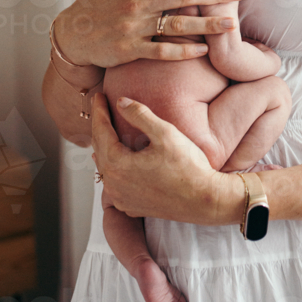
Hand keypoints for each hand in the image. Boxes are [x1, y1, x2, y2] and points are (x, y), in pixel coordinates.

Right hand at [55, 0, 244, 67]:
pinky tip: (204, 50)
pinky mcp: (130, 50)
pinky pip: (162, 51)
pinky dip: (184, 51)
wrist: (71, 33)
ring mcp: (134, 27)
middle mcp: (137, 3)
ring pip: (178, 24)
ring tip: (232, 23)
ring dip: (208, 24)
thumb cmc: (94, 2)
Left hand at [91, 93, 242, 224]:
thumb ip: (140, 115)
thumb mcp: (165, 133)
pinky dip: (112, 167)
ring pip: (105, 167)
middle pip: (99, 149)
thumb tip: (120, 102)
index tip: (99, 96)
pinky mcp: (131, 206)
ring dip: (104, 147)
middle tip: (100, 107)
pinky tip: (115, 162)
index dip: (99, 111)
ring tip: (104, 131)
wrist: (203, 200)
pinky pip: (114, 183)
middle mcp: (114, 185)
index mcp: (118, 165)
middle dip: (99, 126)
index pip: (101, 131)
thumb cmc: (188, 167)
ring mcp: (121, 198)